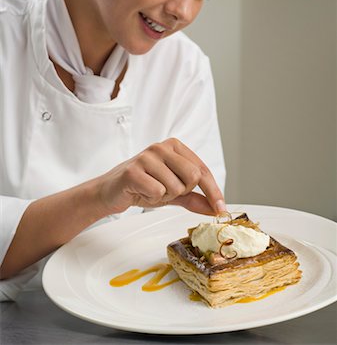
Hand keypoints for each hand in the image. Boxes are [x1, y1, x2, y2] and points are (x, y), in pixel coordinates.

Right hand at [97, 138, 225, 215]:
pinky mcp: (134, 171)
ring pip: (176, 186)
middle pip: (192, 177)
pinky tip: (141, 192)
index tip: (220, 209)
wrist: (111, 192)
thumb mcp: (173, 192)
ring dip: (165, 196)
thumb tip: (216, 209)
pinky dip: (152, 198)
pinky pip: (158, 192)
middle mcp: (161, 147)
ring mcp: (146, 157)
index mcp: (174, 146)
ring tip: (151, 190)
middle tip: (166, 191)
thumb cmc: (143, 187)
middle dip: (182, 191)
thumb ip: (194, 198)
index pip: (202, 169)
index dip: (213, 191)